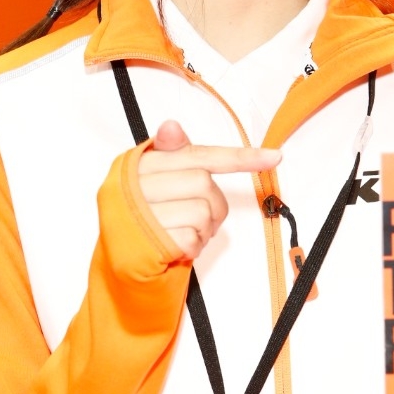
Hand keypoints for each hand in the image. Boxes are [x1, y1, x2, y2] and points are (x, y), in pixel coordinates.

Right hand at [138, 120, 280, 259]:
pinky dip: (193, 246)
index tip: (274, 157)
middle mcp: (132, 185)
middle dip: (212, 205)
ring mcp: (137, 214)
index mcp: (137, 164)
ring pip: (202, 210)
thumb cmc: (146, 221)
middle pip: (203, 182)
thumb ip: (172, 156)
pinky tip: (176, 248)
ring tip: (183, 234)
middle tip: (198, 219)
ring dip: (203, 229)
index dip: (238, 156)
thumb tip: (171, 126)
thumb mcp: (158, 185)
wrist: (118, 267)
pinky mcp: (145, 243)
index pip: (195, 154)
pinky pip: (192, 237)